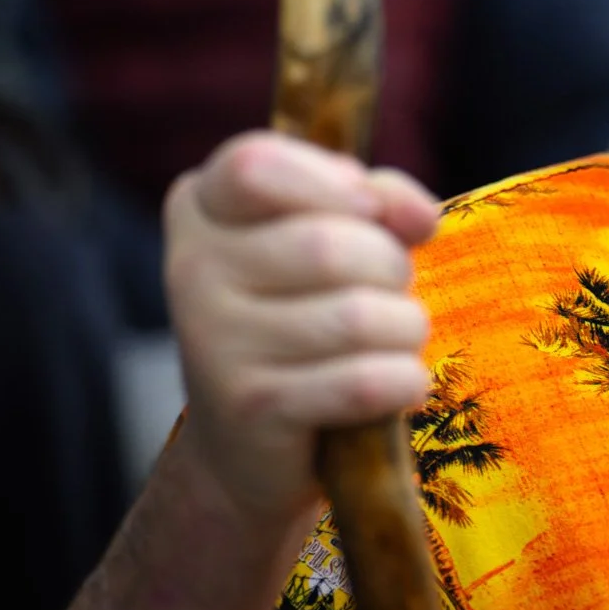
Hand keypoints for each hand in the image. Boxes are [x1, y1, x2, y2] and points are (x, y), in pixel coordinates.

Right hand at [162, 132, 438, 528]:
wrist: (248, 443)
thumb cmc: (304, 310)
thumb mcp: (331, 231)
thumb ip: (375, 197)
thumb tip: (418, 215)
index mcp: (201, 207)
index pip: (254, 166)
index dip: (332, 182)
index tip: (368, 208)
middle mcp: (191, 269)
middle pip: (328, 244)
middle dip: (389, 267)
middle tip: (386, 291)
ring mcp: (212, 342)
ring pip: (357, 316)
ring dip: (404, 328)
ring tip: (392, 340)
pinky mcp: (249, 408)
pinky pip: (362, 382)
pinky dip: (403, 381)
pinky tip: (399, 384)